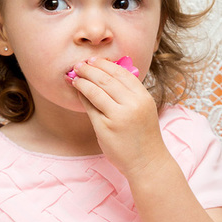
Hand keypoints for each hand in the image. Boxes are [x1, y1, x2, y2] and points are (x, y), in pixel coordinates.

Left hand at [68, 57, 168, 181]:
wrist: (147, 161)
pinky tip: (78, 90)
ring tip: (75, 76)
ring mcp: (117, 116)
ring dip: (83, 80)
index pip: (122, 73)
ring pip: (96, 91)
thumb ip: (129, 94)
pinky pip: (90, 107)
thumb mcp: (143, 109)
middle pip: (107, 79)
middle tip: (79, 64)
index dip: (106, 64)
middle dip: (91, 69)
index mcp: (143, 97)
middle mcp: (132, 105)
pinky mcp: (105, 127)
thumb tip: (106, 76)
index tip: (94, 60)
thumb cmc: (143, 135)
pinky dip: (83, 96)